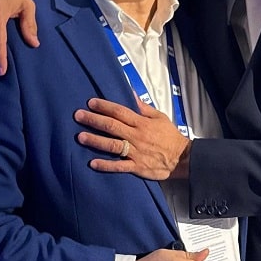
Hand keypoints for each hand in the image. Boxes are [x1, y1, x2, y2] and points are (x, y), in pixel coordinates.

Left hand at [75, 97, 190, 178]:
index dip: (105, 106)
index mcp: (142, 123)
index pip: (120, 112)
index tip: (90, 102)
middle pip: (112, 126)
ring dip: (96, 140)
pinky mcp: (137, 167)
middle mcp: (137, 136)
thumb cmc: (170, 136)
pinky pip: (119, 166)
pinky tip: (92, 163)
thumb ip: (144, 107)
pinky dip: (106, 165)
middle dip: (94, 120)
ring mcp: (136, 152)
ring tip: (80, 136)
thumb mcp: (160, 117)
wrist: (182, 158)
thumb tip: (131, 93)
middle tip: (78, 115)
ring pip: (113, 145)